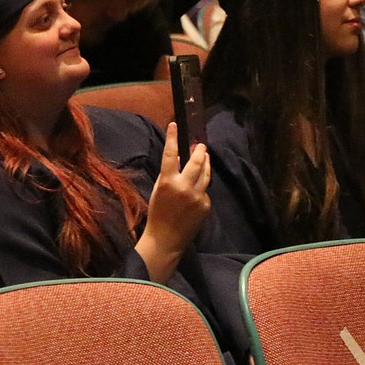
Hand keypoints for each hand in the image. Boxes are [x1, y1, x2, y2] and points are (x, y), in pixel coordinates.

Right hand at [144, 122, 210, 253]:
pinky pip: (205, 190)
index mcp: (168, 182)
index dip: (172, 137)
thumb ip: (168, 173)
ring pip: (206, 174)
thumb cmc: (157, 213)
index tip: (174, 125)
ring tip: (205, 156)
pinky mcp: (206, 205)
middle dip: (200, 150)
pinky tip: (197, 187)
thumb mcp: (158, 190)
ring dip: (206, 163)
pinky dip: (201, 185)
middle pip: (197, 161)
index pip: (170, 154)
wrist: (166, 239)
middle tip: (200, 144)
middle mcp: (185, 187)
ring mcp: (198, 196)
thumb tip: (178, 157)